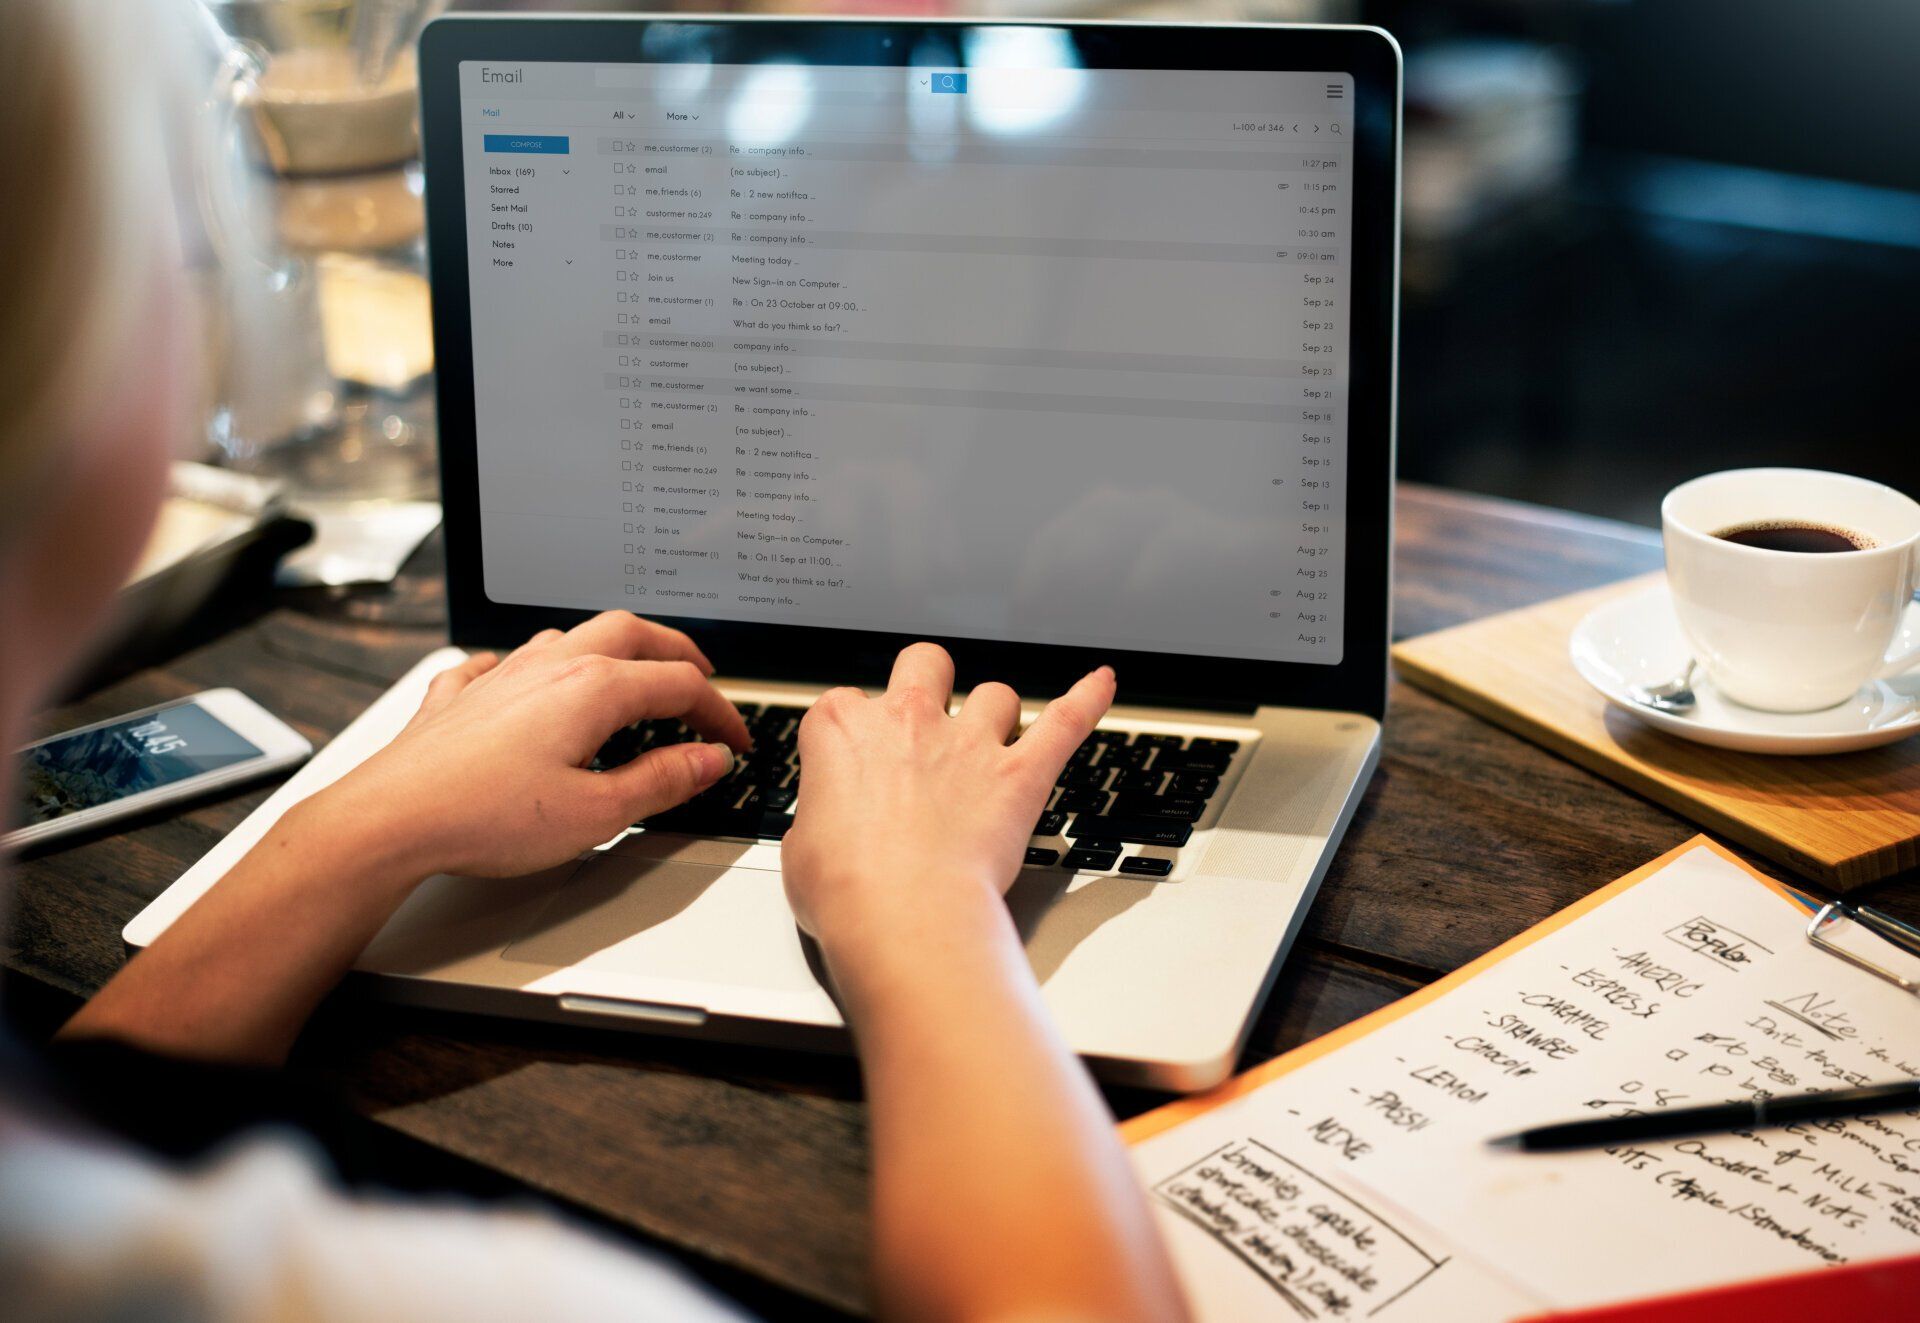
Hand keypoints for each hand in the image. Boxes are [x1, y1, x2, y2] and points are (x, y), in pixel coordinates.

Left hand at [311, 612, 751, 878]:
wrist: (391, 819)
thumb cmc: (485, 818)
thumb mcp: (597, 814)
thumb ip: (661, 781)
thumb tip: (707, 760)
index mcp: (593, 689)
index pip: (680, 686)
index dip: (719, 712)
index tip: (734, 741)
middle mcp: (550, 666)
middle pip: (631, 633)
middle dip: (675, 651)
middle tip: (700, 677)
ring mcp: (501, 675)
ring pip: (569, 637)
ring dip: (610, 648)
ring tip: (627, 672)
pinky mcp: (459, 695)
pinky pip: (500, 662)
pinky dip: (529, 667)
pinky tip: (523, 680)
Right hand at [781, 642, 1114, 955]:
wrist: (903, 916)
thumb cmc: (847, 890)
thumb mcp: (798, 850)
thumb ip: (818, 820)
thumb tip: (824, 830)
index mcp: (842, 730)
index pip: (845, 703)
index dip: (855, 731)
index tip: (858, 759)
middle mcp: (908, 721)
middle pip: (924, 663)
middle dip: (929, 680)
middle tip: (928, 710)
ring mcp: (969, 744)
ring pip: (995, 694)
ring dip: (995, 712)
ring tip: (993, 737)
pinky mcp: (1019, 775)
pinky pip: (1066, 721)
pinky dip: (1088, 699)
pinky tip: (1102, 683)